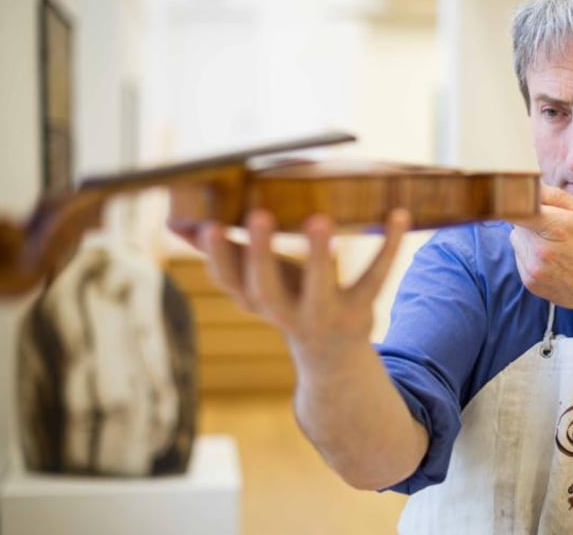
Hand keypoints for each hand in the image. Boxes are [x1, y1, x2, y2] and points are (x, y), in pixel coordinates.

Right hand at [180, 209, 409, 364]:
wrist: (332, 359)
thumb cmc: (289, 301)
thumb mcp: (255, 280)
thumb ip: (223, 251)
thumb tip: (174, 222)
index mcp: (256, 302)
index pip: (229, 281)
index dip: (218, 256)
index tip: (210, 225)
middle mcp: (286, 314)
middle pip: (267, 289)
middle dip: (260, 254)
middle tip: (255, 215)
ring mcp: (325, 316)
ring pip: (320, 288)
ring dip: (320, 255)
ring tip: (320, 218)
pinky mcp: (361, 312)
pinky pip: (376, 276)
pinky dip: (390, 245)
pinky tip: (398, 214)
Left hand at [509, 185, 572, 316]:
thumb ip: (557, 196)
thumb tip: (530, 183)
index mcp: (557, 227)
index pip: (518, 206)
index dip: (513, 198)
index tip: (516, 195)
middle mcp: (540, 250)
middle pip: (516, 220)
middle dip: (530, 217)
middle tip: (555, 224)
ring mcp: (533, 269)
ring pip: (516, 239)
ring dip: (530, 237)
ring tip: (557, 244)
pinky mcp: (530, 282)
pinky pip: (520, 257)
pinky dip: (531, 255)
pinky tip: (554, 259)